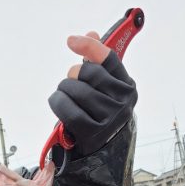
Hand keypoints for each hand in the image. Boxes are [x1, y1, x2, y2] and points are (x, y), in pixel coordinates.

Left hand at [48, 31, 136, 156]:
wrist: (103, 152)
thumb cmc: (99, 115)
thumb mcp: (102, 90)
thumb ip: (97, 63)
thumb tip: (92, 34)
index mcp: (127, 87)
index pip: (109, 58)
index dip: (89, 46)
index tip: (70, 41)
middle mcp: (123, 103)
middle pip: (89, 73)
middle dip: (72, 75)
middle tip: (68, 83)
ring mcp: (110, 119)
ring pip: (78, 91)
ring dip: (63, 90)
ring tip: (63, 95)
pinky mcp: (94, 133)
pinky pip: (69, 110)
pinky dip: (58, 103)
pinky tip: (57, 102)